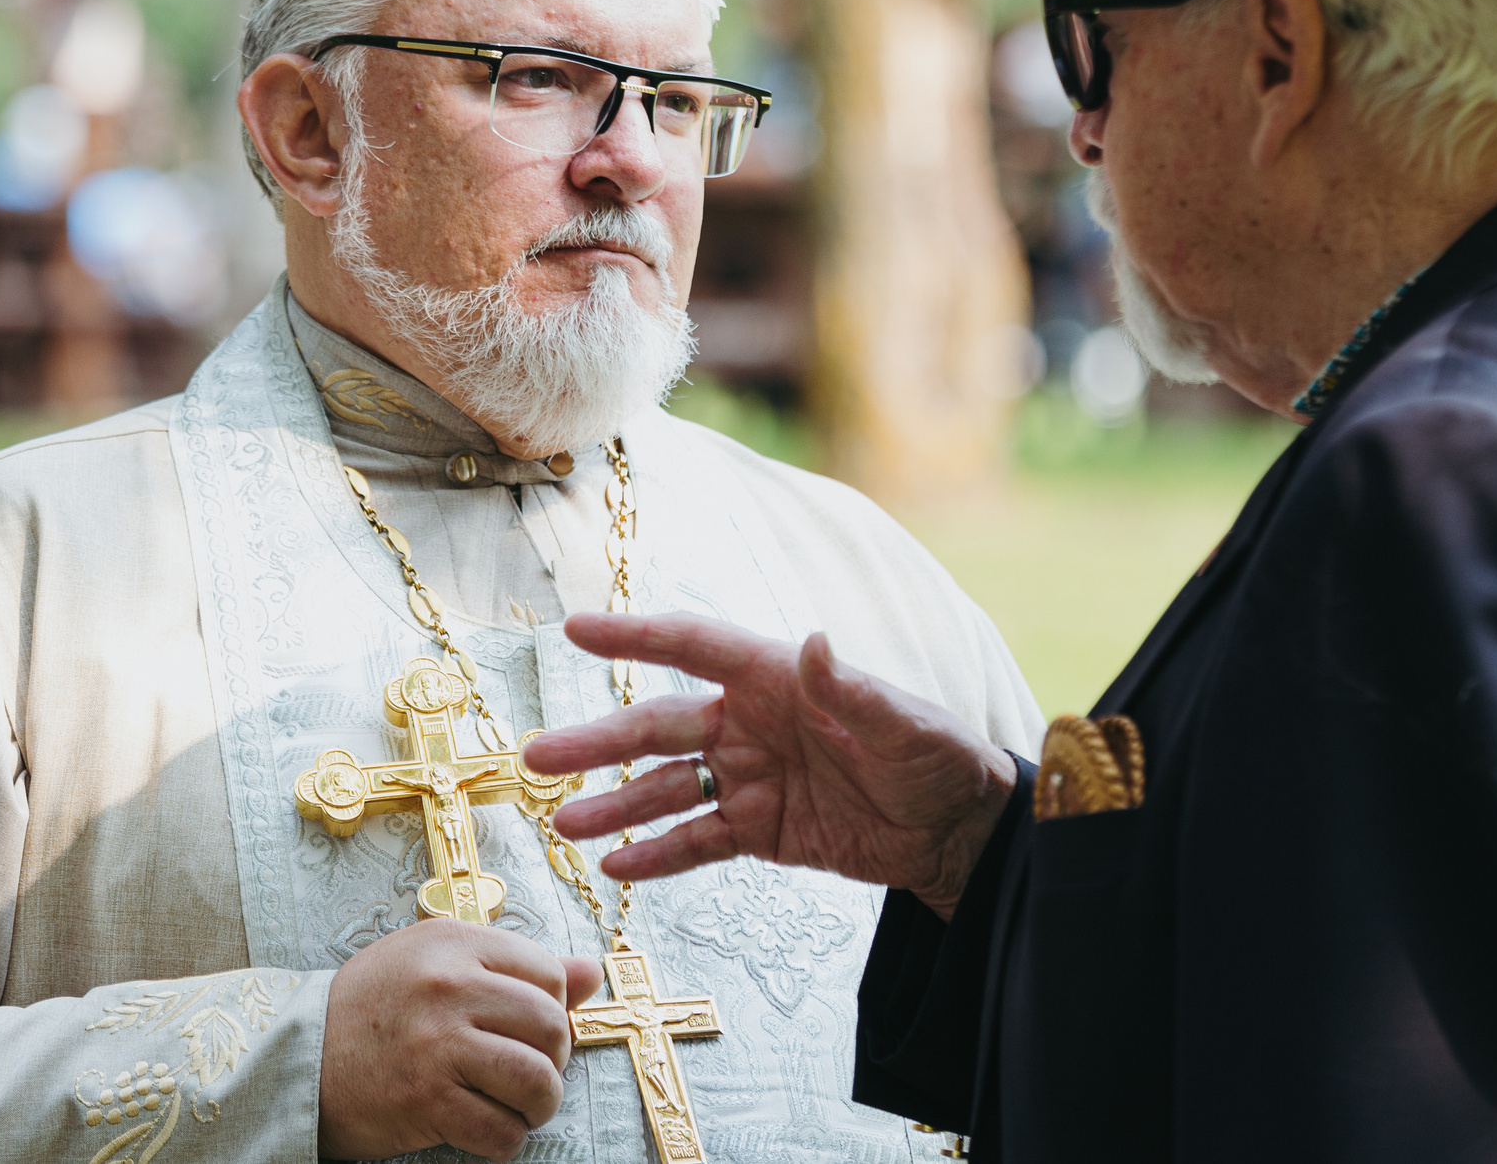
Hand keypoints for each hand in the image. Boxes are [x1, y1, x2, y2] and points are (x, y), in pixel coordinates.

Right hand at [318, 920, 604, 1160]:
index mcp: (454, 943)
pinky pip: (502, 1132)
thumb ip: (515, 965)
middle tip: (529, 1071)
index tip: (528, 1028)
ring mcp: (437, 1045)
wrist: (298, 1058)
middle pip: (551, 1026)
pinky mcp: (426, 1101)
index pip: (548, 973)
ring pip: (538, 1081)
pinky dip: (506, 1141)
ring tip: (517, 1104)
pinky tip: (486, 1128)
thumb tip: (594, 973)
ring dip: (538, 1104)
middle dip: (554, 1059)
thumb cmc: (375, 1008)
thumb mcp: (438, 962)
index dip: (552, 1007)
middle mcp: (449, 987)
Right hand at [519, 612, 1017, 918]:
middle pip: (660, 727)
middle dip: (598, 741)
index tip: (575, 631)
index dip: (636, 637)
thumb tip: (814, 643)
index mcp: (779, 679)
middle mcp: (752, 723)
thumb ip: (850, 690)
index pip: (695, 647)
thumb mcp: (903, 723)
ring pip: (666, 789)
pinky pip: (697, 841)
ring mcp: (751, 778)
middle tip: (536, 759)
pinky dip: (657, 854)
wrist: (961, 831)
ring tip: (564, 823)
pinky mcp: (761, 831)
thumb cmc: (939, 757)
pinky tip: (616, 866)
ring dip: (615, 806)